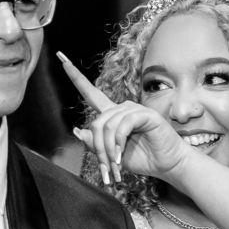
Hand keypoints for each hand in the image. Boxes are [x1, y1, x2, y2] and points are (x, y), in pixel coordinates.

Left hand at [57, 52, 193, 185]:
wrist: (165, 164)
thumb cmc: (142, 159)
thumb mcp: (111, 154)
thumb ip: (95, 143)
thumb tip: (77, 130)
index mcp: (112, 115)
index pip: (91, 93)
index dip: (76, 77)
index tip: (62, 59)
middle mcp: (121, 109)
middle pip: (96, 122)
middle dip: (98, 148)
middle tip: (106, 168)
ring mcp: (134, 110)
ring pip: (108, 125)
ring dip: (109, 149)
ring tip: (115, 164)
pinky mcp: (145, 114)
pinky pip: (123, 125)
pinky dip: (119, 142)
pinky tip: (121, 154)